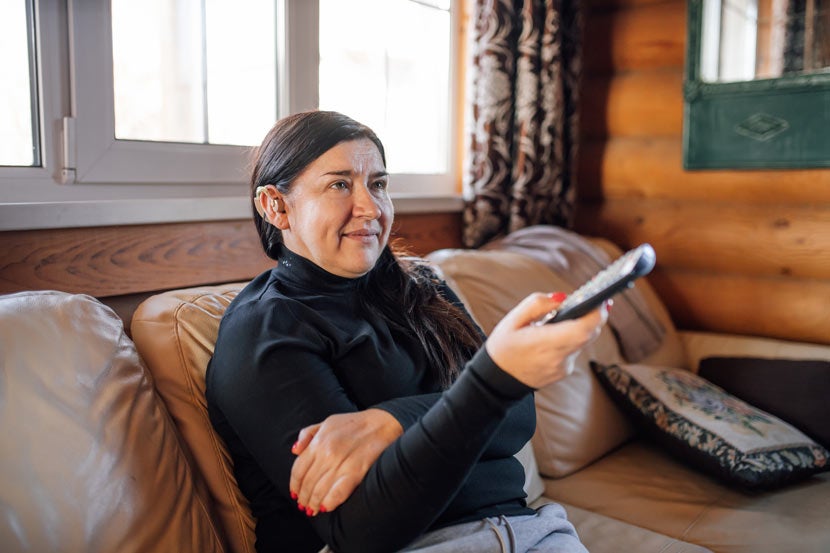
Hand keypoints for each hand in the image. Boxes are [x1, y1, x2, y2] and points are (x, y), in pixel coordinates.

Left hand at [289, 408, 402, 515]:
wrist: (383, 423)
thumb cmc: (355, 423)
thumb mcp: (327, 422)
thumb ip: (307, 434)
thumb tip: (294, 451)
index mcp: (319, 442)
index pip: (298, 470)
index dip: (294, 485)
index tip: (295, 493)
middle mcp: (327, 454)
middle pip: (308, 483)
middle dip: (304, 497)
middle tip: (304, 505)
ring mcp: (341, 464)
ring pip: (320, 491)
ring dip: (314, 503)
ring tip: (313, 510)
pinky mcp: (356, 473)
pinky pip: (337, 493)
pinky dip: (329, 502)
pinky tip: (326, 507)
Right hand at [485, 292, 607, 388]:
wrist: (496, 380)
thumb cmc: (502, 347)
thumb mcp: (513, 319)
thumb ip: (537, 304)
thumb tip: (563, 297)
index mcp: (544, 343)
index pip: (583, 329)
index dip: (597, 313)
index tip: (601, 299)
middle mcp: (558, 358)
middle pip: (589, 334)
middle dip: (593, 316)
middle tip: (591, 299)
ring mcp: (562, 367)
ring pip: (582, 342)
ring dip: (579, 327)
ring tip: (566, 316)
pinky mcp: (563, 372)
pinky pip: (574, 350)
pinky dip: (570, 339)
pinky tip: (556, 334)